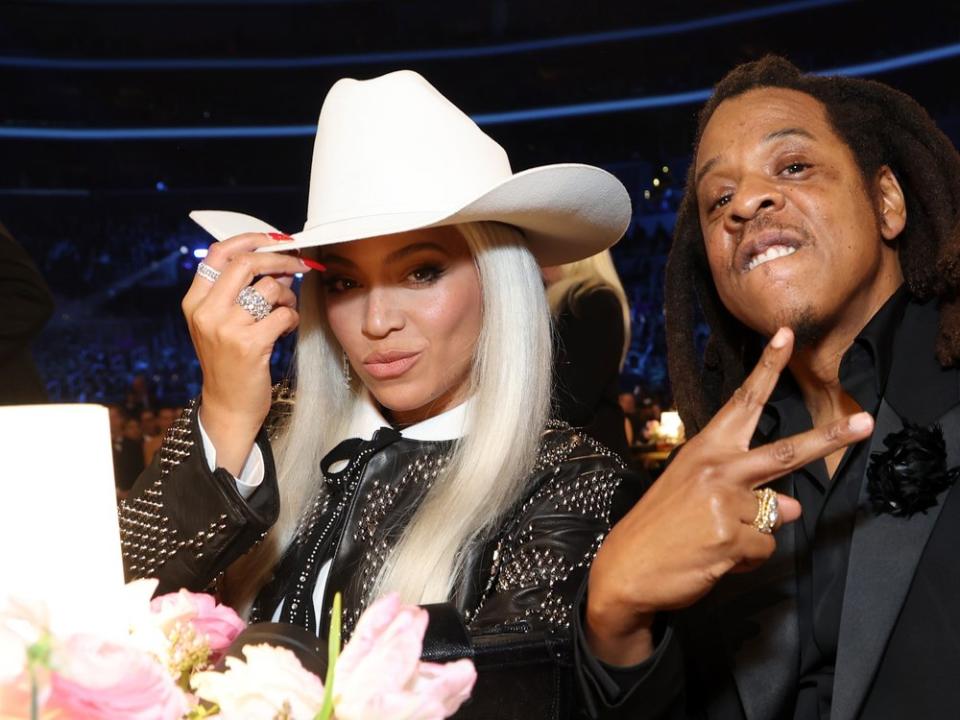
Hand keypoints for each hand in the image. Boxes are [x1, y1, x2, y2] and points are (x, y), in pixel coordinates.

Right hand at [181, 233, 310, 474]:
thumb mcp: (221, 323)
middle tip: (300, 264)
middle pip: (246, 263)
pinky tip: (284, 330)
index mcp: (194, 301)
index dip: (250, 239)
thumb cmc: (229, 361)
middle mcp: (206, 311)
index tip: (276, 239)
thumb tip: (279, 261)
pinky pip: (284, 314)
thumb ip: (240, 291)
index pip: (218, 253)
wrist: (228, 406)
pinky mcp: (250, 345)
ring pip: (270, 288)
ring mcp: (226, 328)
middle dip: (280, 259)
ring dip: (289, 295)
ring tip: (285, 310)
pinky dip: (291, 318)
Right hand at [585, 327, 873, 664]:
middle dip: (830, 438)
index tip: (785, 334)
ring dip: (754, 533)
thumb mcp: (696, 494)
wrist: (627, 567)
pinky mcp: (732, 538)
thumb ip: (746, 491)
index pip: (742, 402)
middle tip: (865, 422)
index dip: (766, 368)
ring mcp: (726, 503)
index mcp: (706, 449)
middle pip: (786, 452)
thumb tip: (792, 507)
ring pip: (776, 516)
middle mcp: (718, 469)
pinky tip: (715, 556)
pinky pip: (765, 548)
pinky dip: (747, 558)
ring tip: (714, 539)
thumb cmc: (660, 526)